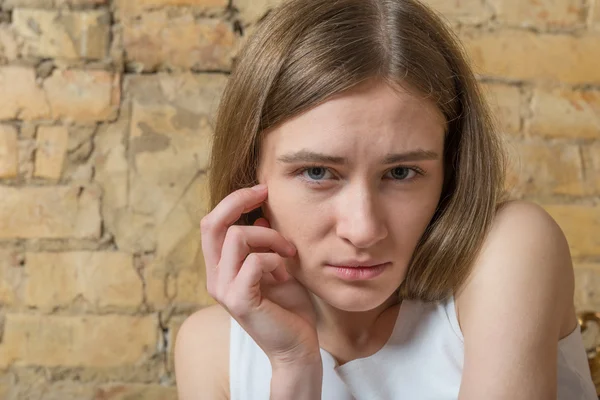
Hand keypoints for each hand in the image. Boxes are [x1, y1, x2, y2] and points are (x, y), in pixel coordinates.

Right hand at [201, 184, 319, 365]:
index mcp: (220, 268)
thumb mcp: (277, 266)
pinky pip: (255, 262)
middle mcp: (215, 278)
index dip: (233, 200)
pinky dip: (276, 260)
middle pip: (211, 224)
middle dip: (238, 201)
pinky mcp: (239, 301)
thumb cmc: (289, 307)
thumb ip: (263, 244)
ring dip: (270, 238)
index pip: (211, 224)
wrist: (297, 346)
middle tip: (265, 193)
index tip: (261, 189)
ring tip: (289, 253)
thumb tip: (258, 216)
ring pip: (237, 238)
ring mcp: (224, 290)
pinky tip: (286, 276)